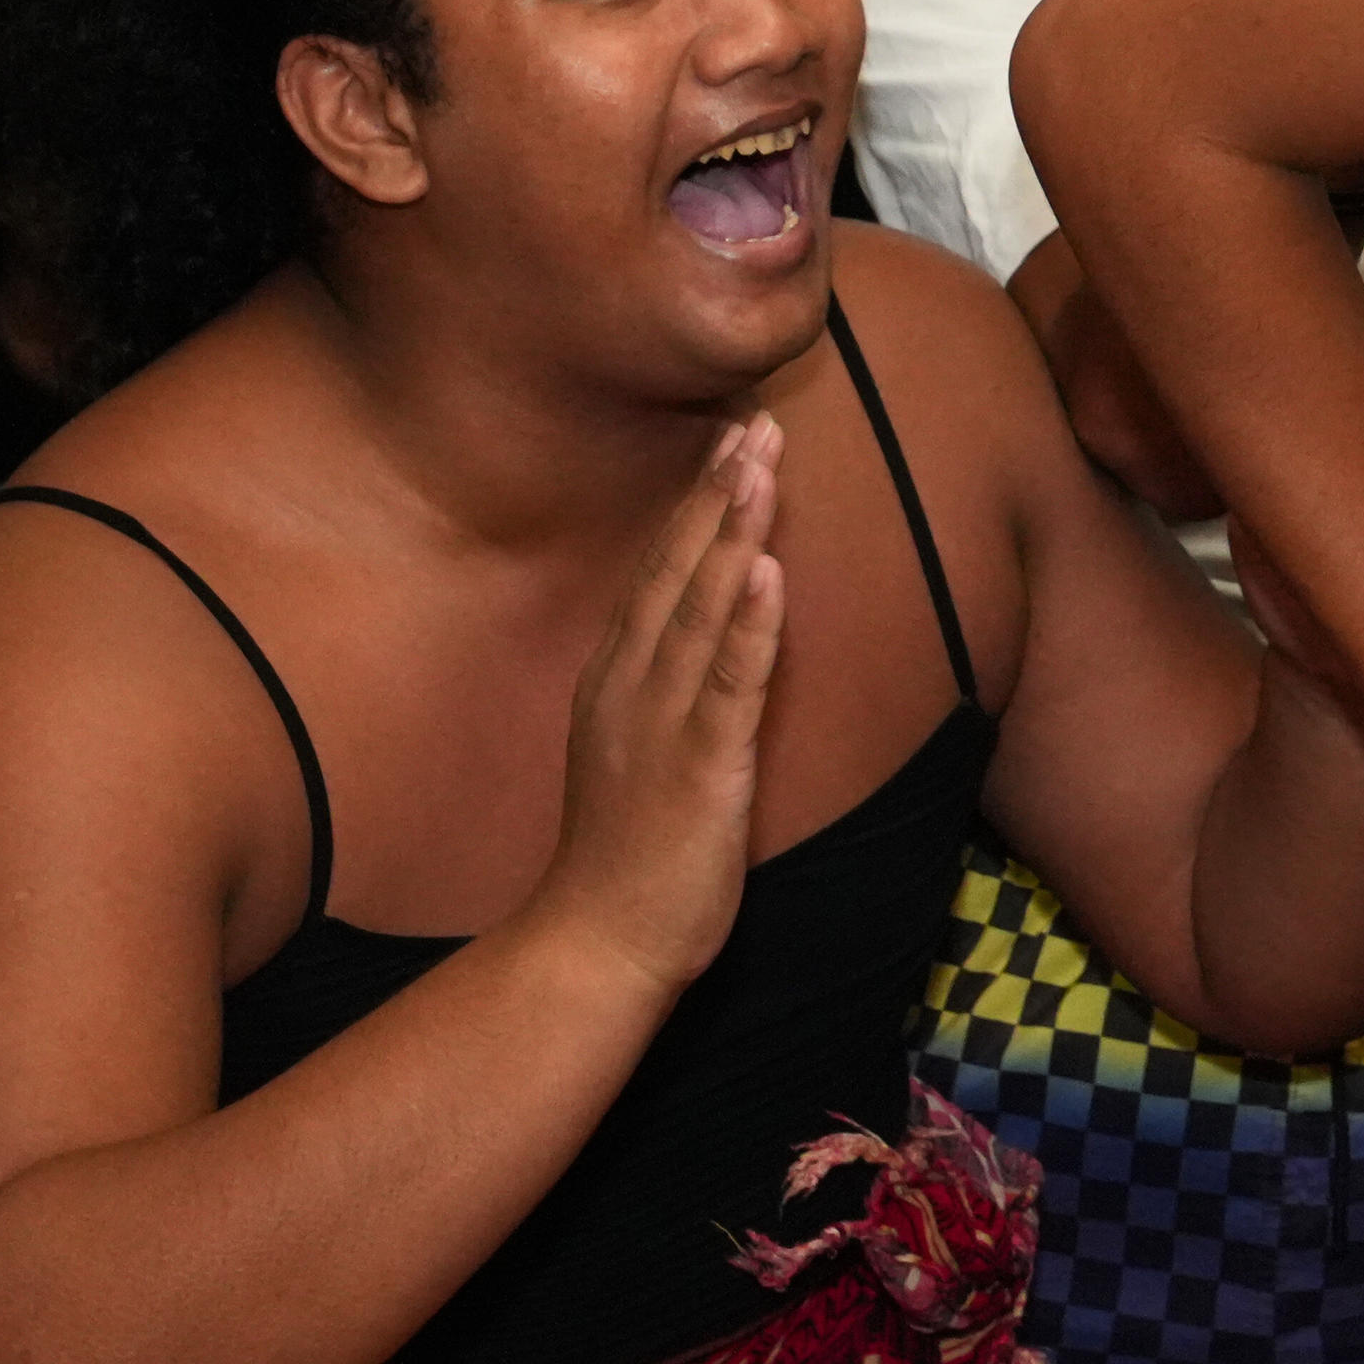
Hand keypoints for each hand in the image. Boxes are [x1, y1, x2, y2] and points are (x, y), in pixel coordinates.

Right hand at [523, 418, 788, 1001]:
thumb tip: (698, 634)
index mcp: (617, 679)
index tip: (729, 436)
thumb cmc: (622, 854)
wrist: (593, 944)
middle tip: (755, 418)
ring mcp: (663, 723)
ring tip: (762, 462)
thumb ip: (661, 688)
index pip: (660, 571)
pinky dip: (751, 624)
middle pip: (678, 570)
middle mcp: (632, 686)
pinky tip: (769, 571)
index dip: (695, 502)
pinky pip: (731, 684)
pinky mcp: (702, 766)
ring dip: (735, 531)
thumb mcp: (633, 749)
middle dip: (718, 491)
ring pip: (704, 608)